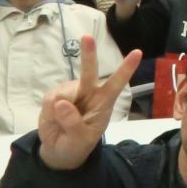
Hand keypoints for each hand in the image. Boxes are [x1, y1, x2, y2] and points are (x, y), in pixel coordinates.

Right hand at [36, 35, 141, 171]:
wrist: (59, 150)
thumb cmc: (77, 144)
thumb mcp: (79, 140)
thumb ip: (73, 123)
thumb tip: (61, 102)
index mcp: (104, 102)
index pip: (117, 83)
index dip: (126, 68)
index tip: (138, 52)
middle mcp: (89, 92)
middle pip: (89, 72)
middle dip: (88, 54)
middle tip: (87, 37)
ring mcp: (71, 91)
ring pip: (63, 93)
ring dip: (58, 110)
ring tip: (62, 122)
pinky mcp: (54, 95)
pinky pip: (49, 100)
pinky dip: (48, 112)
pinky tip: (54, 117)